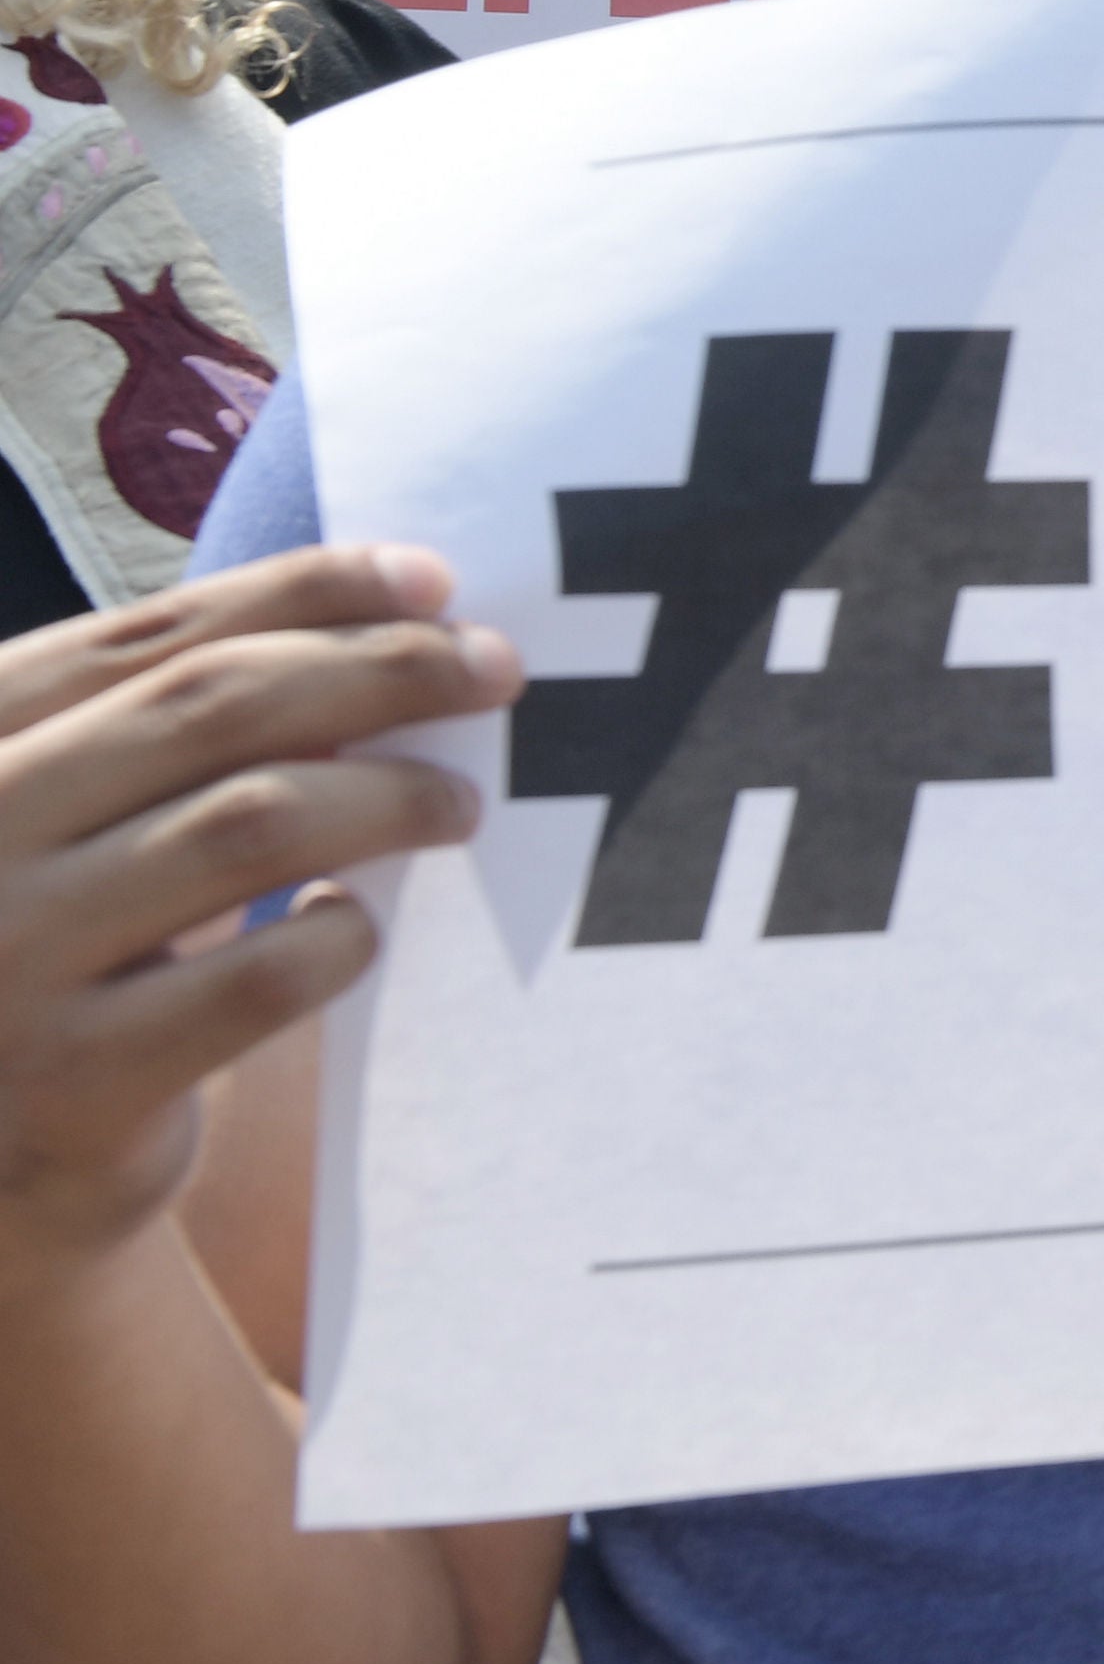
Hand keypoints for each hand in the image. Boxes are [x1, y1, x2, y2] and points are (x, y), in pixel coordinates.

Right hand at [0, 549, 512, 1303]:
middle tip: (494, 670)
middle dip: (377, 671)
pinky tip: (356, 927)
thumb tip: (374, 627)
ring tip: (458, 803)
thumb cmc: (44, 959)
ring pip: (250, 823)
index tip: (431, 579)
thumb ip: (159, 732)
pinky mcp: (73, 1084)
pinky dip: (338, 934)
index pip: (147, 636)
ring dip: (386, 796)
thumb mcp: (62, 824)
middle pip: (211, 707)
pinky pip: (262, 976)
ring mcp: (8, 963)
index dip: (302, 593)